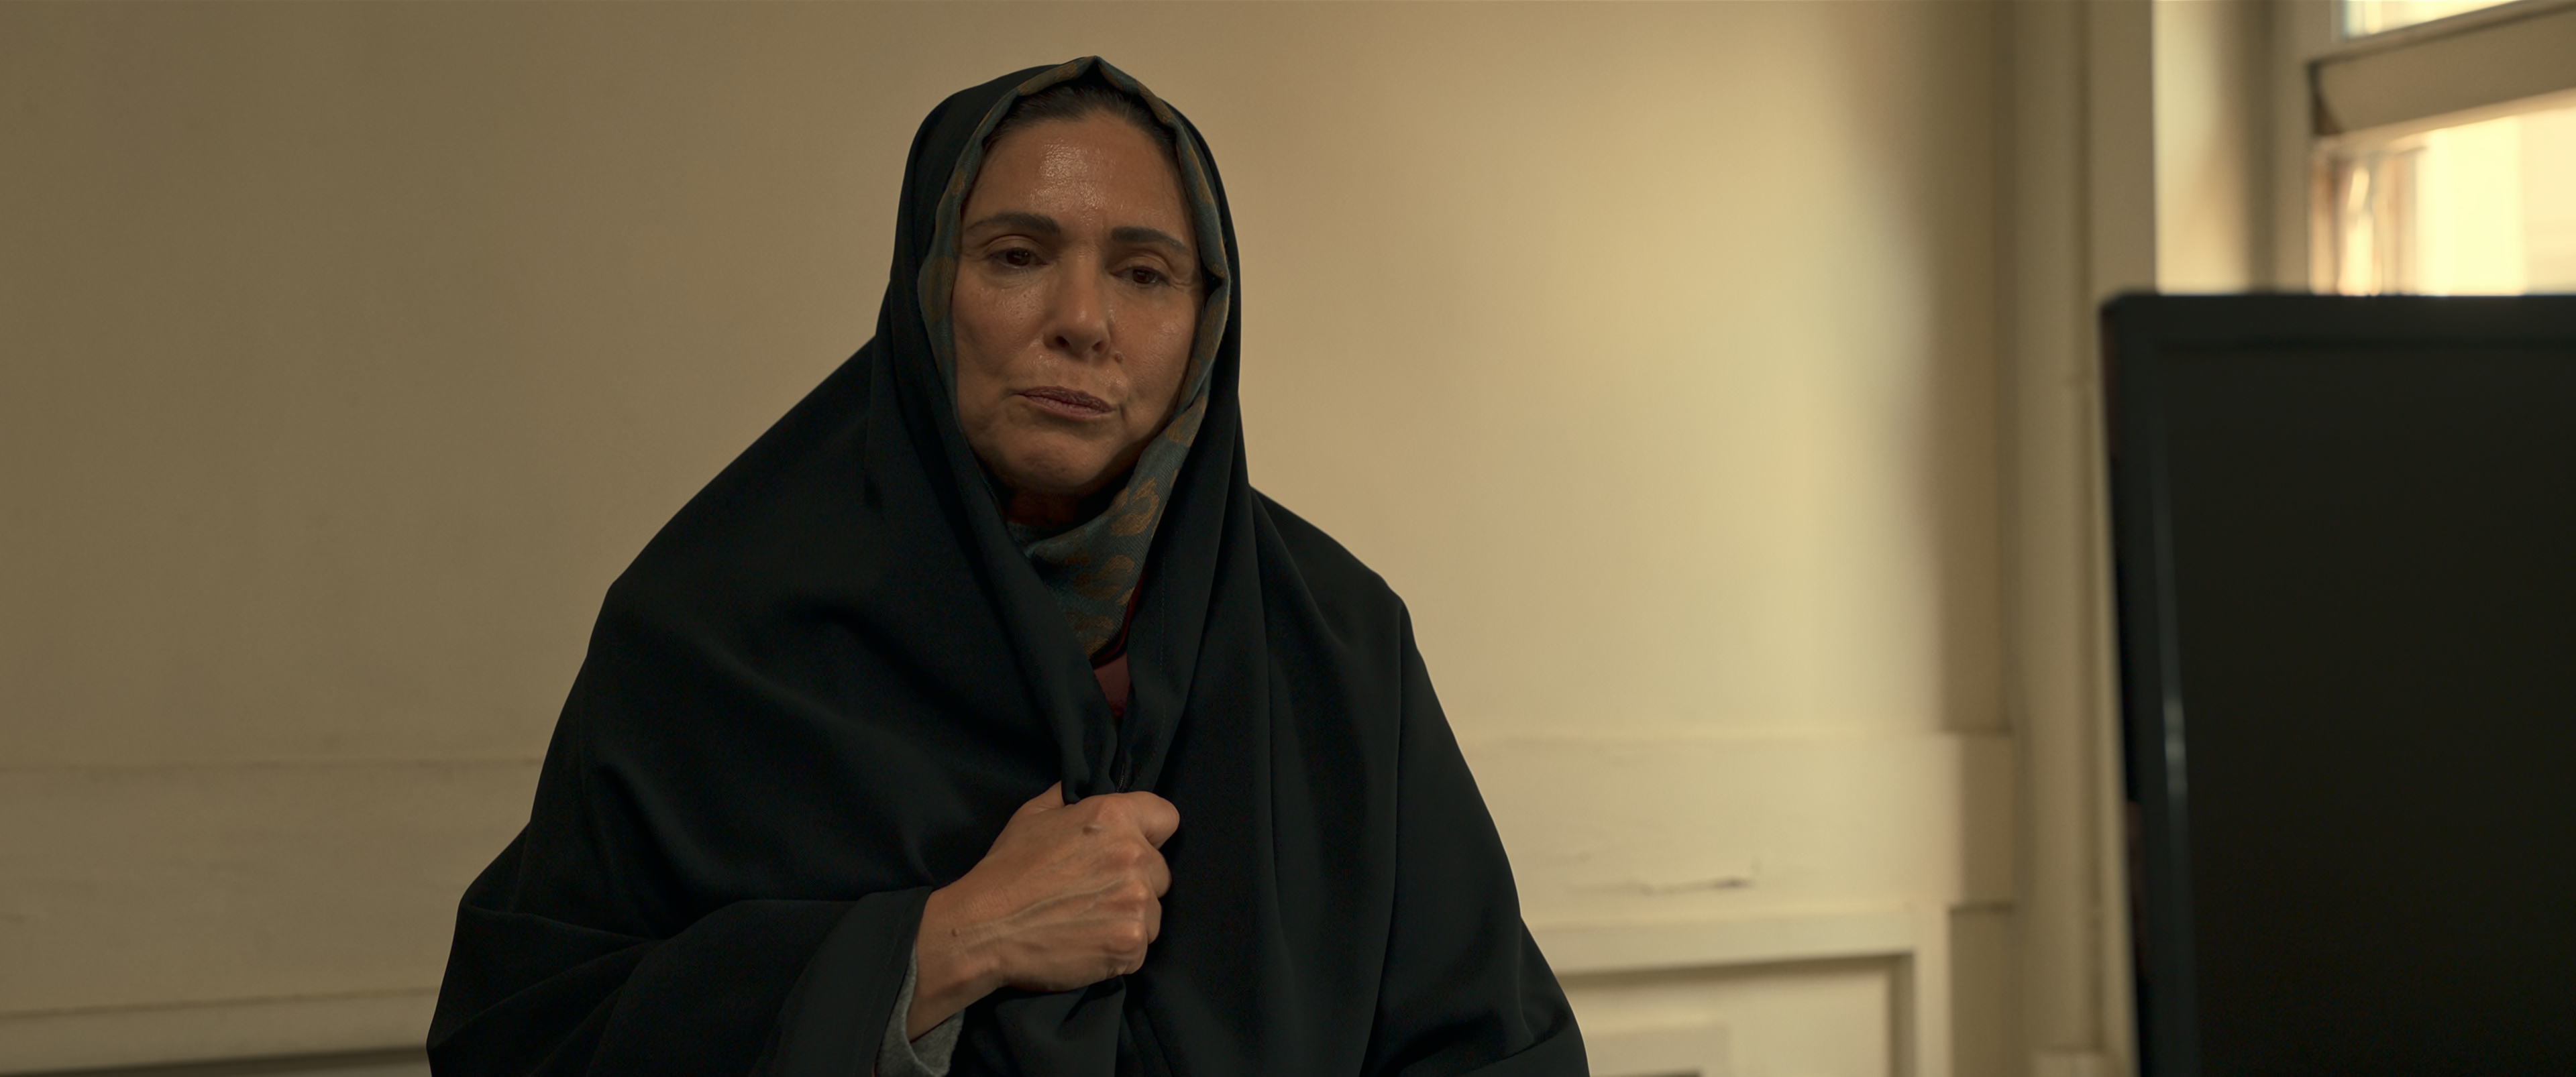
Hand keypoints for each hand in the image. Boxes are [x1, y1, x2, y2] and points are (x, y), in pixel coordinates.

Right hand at [907, 783, 1177, 1039]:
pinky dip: (1118, 952)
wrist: (983, 928)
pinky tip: (1087, 945)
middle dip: (1135, 882)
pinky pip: (1139, 949)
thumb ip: (1067, 798)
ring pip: (1153, 912)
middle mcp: (1133, 855)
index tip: (1132, 848)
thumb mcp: (1032, 817)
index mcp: (1114, 818)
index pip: (1166, 818)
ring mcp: (1135, 901)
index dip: (1149, 834)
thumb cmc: (1005, 873)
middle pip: (1159, 871)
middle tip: (1094, 894)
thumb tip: (1079, 787)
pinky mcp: (1130, 942)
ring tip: (1086, 923)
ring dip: (1128, 919)